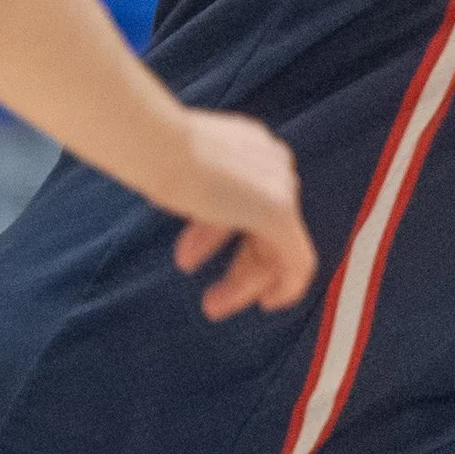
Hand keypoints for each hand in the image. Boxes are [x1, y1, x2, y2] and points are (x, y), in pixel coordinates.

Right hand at [165, 111, 317, 320]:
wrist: (158, 147)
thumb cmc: (155, 156)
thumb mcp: (180, 173)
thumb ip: (201, 191)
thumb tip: (196, 208)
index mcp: (251, 147)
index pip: (246, 201)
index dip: (219, 235)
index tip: (200, 256)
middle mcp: (274, 164)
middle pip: (266, 229)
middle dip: (238, 267)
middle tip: (210, 299)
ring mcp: (280, 188)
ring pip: (277, 248)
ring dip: (245, 281)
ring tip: (211, 306)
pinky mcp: (279, 213)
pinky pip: (298, 261)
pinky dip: (286, 287)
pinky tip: (268, 303)